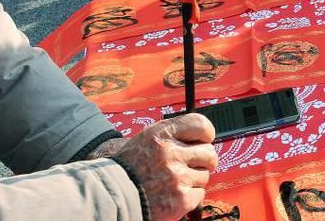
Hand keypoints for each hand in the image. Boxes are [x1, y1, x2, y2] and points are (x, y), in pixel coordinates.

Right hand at [100, 114, 216, 220]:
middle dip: (203, 160)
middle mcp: (170, 153)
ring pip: (204, 175)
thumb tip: (202, 136)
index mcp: (162, 134)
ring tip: (174, 181)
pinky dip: (190, 197)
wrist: (114, 196)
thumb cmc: (132, 167)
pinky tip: (173, 194)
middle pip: (209, 153)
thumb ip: (173, 134)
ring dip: (193, 180)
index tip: (204, 140)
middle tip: (190, 165)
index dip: (206, 134)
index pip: (200, 125)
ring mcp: (177, 177)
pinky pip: (200, 194)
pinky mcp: (181, 199)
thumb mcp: (148, 139)